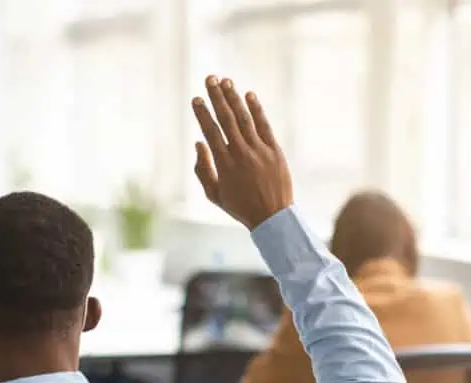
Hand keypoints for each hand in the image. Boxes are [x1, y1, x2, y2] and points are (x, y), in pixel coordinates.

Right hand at [192, 75, 293, 230]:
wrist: (272, 216)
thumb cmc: (240, 207)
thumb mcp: (214, 194)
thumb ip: (203, 169)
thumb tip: (198, 143)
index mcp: (224, 164)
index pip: (211, 131)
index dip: (203, 113)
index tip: (196, 98)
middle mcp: (241, 153)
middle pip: (226, 119)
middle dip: (217, 96)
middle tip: (210, 78)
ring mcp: (259, 150)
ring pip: (244, 118)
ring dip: (234, 98)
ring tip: (226, 81)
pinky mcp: (274, 150)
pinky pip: (264, 125)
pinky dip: (257, 109)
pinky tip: (249, 95)